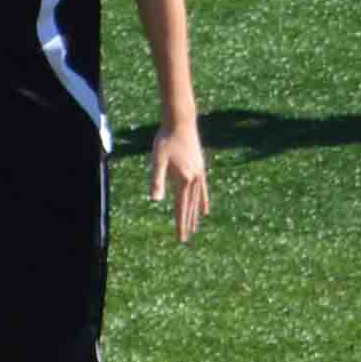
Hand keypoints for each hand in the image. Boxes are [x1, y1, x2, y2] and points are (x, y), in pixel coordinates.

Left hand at [149, 116, 211, 239]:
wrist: (181, 122)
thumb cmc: (166, 140)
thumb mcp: (157, 159)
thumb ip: (157, 180)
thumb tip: (155, 200)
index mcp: (183, 179)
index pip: (180, 207)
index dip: (180, 223)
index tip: (181, 238)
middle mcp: (193, 179)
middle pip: (189, 207)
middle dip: (187, 223)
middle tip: (185, 239)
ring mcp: (199, 174)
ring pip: (197, 200)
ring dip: (195, 215)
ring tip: (195, 229)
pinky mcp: (200, 168)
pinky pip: (203, 190)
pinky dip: (203, 202)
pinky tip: (205, 211)